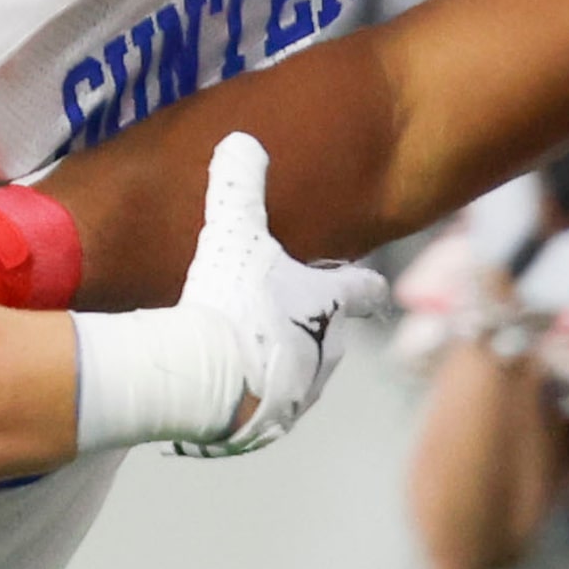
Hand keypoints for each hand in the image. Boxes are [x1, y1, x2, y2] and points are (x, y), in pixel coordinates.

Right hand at [169, 135, 393, 455]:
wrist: (197, 379)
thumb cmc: (226, 300)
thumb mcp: (232, 232)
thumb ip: (239, 186)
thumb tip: (241, 140)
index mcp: (330, 305)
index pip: (366, 291)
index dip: (367, 286)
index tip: (371, 286)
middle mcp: (328, 352)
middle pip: (332, 335)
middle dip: (311, 324)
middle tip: (278, 312)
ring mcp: (301, 395)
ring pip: (303, 375)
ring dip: (284, 363)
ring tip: (247, 351)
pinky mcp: (269, 428)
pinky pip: (268, 409)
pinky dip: (253, 397)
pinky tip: (224, 385)